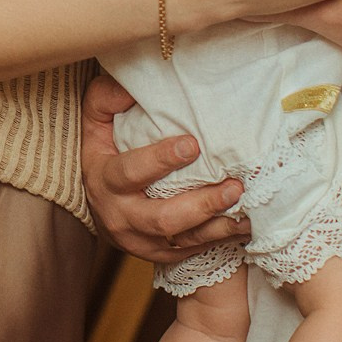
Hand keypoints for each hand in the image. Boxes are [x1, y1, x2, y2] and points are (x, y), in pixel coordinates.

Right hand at [81, 74, 249, 260]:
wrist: (100, 204)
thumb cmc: (104, 154)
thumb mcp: (96, 124)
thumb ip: (106, 99)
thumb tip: (130, 88)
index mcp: (104, 179)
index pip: (130, 172)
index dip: (160, 160)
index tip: (193, 145)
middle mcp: (120, 215)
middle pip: (161, 217)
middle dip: (201, 204)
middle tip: (234, 186)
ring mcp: (139, 240)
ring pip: (181, 239)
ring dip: (217, 224)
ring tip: (245, 207)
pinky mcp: (158, 253)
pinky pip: (191, 250)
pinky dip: (219, 238)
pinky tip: (243, 224)